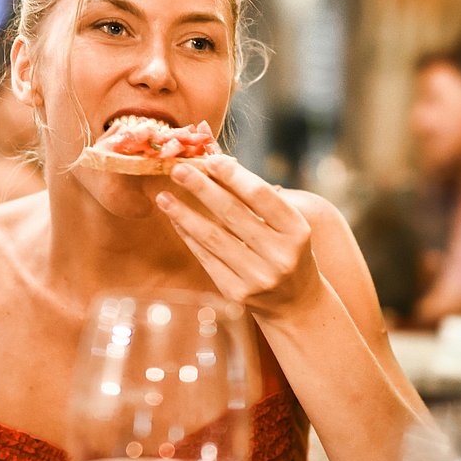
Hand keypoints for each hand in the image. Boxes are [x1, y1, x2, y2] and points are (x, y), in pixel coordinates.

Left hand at [156, 156, 319, 315]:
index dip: (233, 176)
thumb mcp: (285, 223)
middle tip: (177, 169)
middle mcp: (279, 255)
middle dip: (201, 189)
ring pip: (213, 238)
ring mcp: (258, 277)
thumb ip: (254, 195)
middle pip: (232, 214)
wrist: (296, 301)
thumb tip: (215, 160)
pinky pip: (206, 258)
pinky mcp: (237, 293)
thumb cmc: (287, 249)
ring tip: (164, 197)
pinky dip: (189, 237)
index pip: (260, 196)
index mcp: (296, 230)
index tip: (209, 159)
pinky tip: (176, 220)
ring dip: (184, 214)